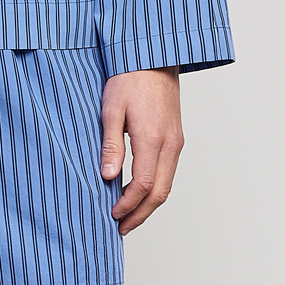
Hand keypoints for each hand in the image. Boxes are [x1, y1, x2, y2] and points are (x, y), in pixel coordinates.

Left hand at [99, 65, 183, 234]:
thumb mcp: (111, 109)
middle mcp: (170, 144)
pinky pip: (169, 171)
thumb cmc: (128, 78)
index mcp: (152, 138)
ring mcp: (176, 141)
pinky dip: (156, 188)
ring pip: (167, 184)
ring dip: (149, 204)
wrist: (152, 56)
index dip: (128, 204)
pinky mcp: (176, 136)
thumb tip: (107, 177)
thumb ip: (111, 145)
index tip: (111, 214)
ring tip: (129, 216)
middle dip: (140, 214)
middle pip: (160, 193)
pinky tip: (141, 192)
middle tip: (121, 228)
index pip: (144, 185)